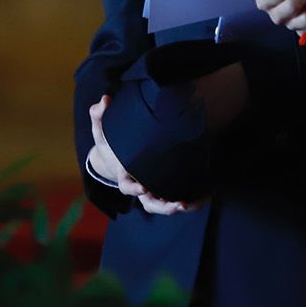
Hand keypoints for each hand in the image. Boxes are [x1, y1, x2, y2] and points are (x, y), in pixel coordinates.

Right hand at [88, 95, 201, 213]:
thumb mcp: (101, 130)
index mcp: (124, 176)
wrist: (114, 157)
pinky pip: (174, 199)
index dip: (134, 189)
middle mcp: (138, 186)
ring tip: (193, 204)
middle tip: (177, 205)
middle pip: (149, 203)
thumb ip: (99, 116)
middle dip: (163, 207)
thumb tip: (104, 100)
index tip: (144, 187)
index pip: (126, 186)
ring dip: (178, 207)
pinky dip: (190, 201)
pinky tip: (206, 197)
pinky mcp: (161, 187)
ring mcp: (150, 189)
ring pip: (163, 205)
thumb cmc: (109, 144)